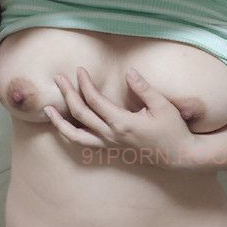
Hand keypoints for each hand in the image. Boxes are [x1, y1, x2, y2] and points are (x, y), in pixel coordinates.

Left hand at [43, 66, 198, 168]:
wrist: (178, 155)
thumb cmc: (173, 129)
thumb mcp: (162, 106)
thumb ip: (144, 88)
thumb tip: (129, 72)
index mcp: (122, 123)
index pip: (95, 101)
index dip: (84, 84)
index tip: (80, 70)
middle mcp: (112, 136)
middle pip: (81, 114)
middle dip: (68, 94)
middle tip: (59, 78)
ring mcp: (110, 144)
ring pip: (76, 136)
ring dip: (60, 122)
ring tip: (48, 110)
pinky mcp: (112, 148)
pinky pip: (85, 144)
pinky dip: (70, 135)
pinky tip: (64, 126)